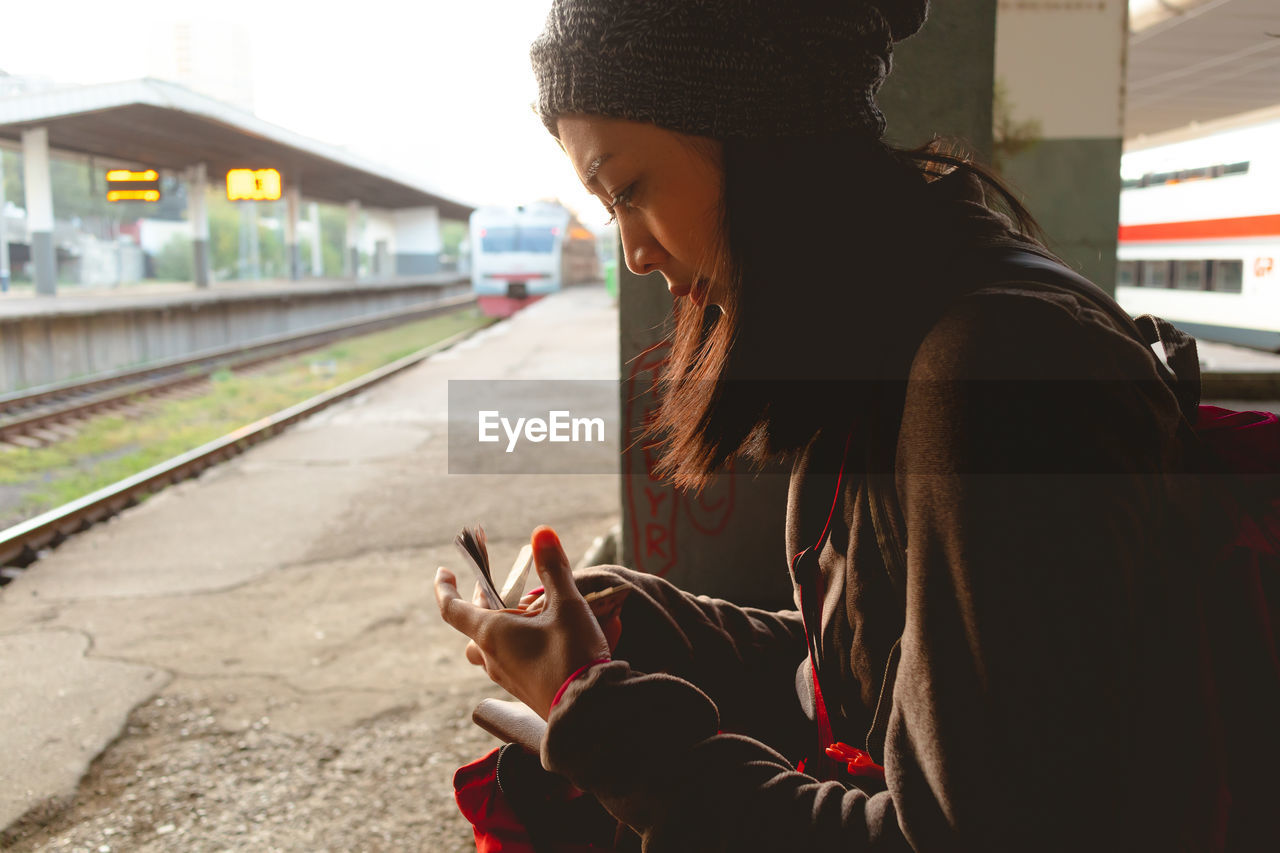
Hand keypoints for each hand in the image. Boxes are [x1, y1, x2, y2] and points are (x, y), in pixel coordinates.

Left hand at [436, 526, 610, 719]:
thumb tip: (541, 533)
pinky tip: (547, 636)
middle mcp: (492, 656)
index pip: (452, 609)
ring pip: (490, 645)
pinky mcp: (523, 689)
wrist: (588, 712)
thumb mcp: (568, 605)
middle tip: (500, 586)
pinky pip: (510, 660)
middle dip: (483, 601)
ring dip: (502, 624)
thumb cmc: (573, 655)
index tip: (443, 572)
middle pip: (473, 625)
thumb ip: (554, 568)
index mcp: (491, 633)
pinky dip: (518, 642)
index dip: (444, 588)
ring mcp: (505, 677)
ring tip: (529, 610)